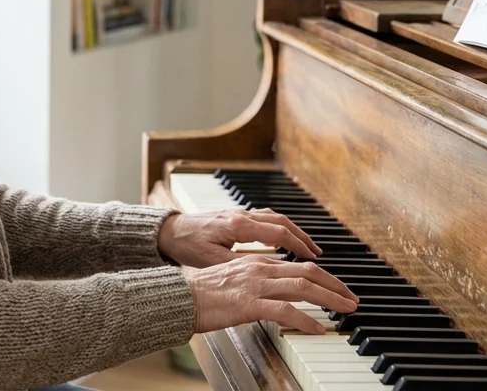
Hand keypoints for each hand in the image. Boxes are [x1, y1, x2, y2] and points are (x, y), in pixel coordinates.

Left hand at [157, 209, 323, 267]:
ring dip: (293, 231)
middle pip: (282, 223)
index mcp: (238, 225)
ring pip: (275, 218)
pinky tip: (284, 239)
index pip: (278, 233)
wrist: (168, 231)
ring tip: (306, 248)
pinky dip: (279, 228)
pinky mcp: (235, 216)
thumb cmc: (186, 246)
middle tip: (318, 255)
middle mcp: (242, 215)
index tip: (313, 259)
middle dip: (303, 238)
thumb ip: (240, 265)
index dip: (299, 246)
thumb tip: (267, 273)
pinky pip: (265, 218)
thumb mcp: (212, 261)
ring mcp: (239, 213)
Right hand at [184, 256, 357, 333]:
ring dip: (330, 298)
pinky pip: (286, 310)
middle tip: (352, 298)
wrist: (177, 297)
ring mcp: (255, 285)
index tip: (338, 288)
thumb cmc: (200, 294)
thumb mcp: (233, 280)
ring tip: (346, 309)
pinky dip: (307, 319)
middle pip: (308, 272)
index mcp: (257, 262)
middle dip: (335, 285)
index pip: (298, 266)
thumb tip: (275, 296)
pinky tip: (318, 328)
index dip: (323, 277)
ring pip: (303, 287)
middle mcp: (260, 268)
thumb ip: (255, 283)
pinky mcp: (248, 303)